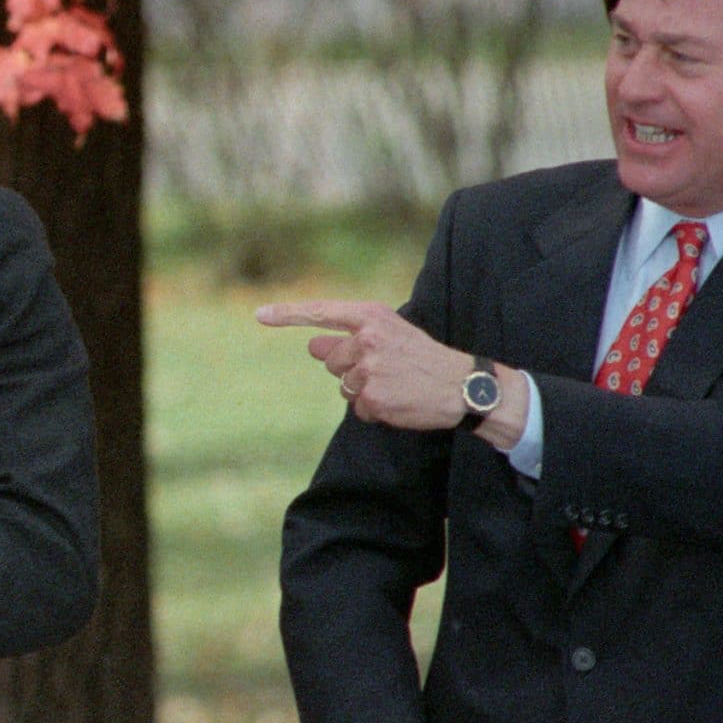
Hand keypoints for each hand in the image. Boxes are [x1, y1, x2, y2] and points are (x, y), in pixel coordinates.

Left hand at [257, 301, 526, 448]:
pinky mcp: (371, 398)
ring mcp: (368, 370)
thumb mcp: (390, 336)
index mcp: (372, 317)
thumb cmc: (424, 358)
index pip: (321, 312)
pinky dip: (373, 410)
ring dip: (362, 391)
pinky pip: (357, 408)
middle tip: (385, 370)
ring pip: (343, 386)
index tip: (260, 315)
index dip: (288, 314)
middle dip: (349, 369)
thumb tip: (312, 347)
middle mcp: (366, 339)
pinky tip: (397, 402)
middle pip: (331, 360)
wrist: (462, 385)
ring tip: (395, 385)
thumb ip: (351, 338)